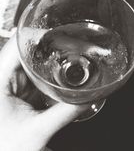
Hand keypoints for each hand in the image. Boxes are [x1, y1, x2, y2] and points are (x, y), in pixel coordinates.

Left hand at [0, 35, 86, 150]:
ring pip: (31, 58)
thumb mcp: (37, 131)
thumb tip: (88, 98)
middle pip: (26, 48)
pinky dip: (49, 68)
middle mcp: (1, 77)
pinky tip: (62, 68)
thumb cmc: (6, 147)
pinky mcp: (18, 88)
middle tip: (72, 43)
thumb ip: (65, 113)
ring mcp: (10, 81)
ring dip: (51, 56)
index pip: (16, 45)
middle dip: (51, 44)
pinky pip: (35, 71)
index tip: (58, 32)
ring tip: (71, 53)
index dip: (38, 34)